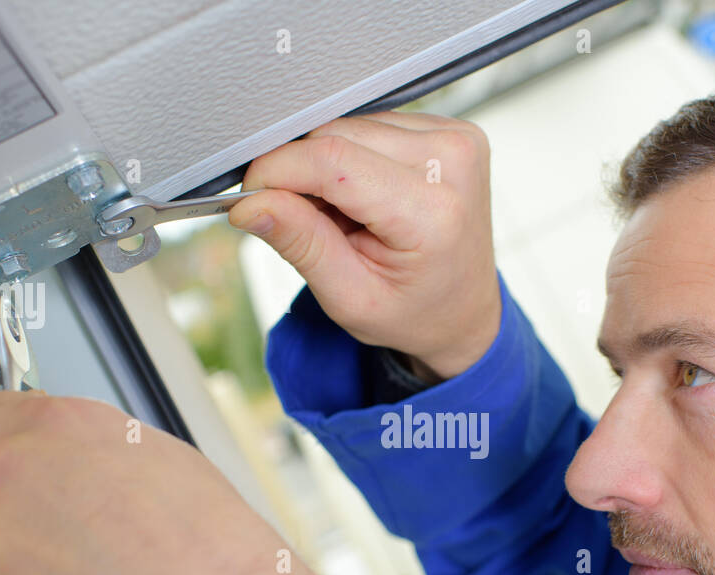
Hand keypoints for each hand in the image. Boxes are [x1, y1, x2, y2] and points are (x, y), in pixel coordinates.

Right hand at [227, 111, 500, 381]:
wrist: (464, 312)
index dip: (276, 171)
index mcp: (432, 213)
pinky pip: (373, 125)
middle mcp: (453, 162)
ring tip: (345, 216)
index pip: (332, 160)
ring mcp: (458, 139)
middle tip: (309, 223)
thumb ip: (301, 244)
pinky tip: (365, 196)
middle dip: (302, 173)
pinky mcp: (451, 128)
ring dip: (329, 165)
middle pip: (338, 134)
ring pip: (351, 123)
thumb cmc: (413, 311)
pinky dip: (354, 157)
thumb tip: (251, 203)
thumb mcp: (350, 299)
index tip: (250, 197)